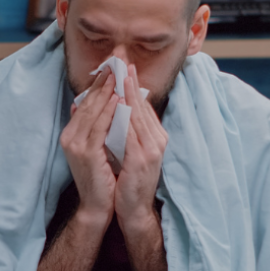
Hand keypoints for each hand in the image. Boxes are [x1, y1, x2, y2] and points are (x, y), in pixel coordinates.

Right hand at [60, 68, 118, 230]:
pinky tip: (119, 100)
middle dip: (102, 81)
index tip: (111, 65)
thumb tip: (97, 104)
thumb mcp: (96, 147)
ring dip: (106, 92)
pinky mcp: (86, 154)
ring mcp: (76, 145)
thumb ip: (95, 127)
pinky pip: (100, 128)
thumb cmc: (102, 177)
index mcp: (72, 133)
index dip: (98, 83)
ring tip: (118, 74)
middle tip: (115, 61)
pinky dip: (109, 112)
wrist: (98, 206)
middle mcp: (70, 137)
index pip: (85, 103)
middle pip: (87, 103)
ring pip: (93, 112)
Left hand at [115, 64, 167, 236]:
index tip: (124, 65)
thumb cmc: (127, 181)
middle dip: (130, 81)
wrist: (133, 210)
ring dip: (128, 92)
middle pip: (142, 105)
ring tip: (119, 73)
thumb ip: (122, 130)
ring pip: (138, 114)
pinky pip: (132, 131)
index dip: (133, 84)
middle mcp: (157, 139)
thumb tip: (112, 107)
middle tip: (122, 60)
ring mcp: (152, 148)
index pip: (143, 105)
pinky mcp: (142, 158)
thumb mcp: (126, 150)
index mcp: (154, 137)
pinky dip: (124, 114)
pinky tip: (117, 101)